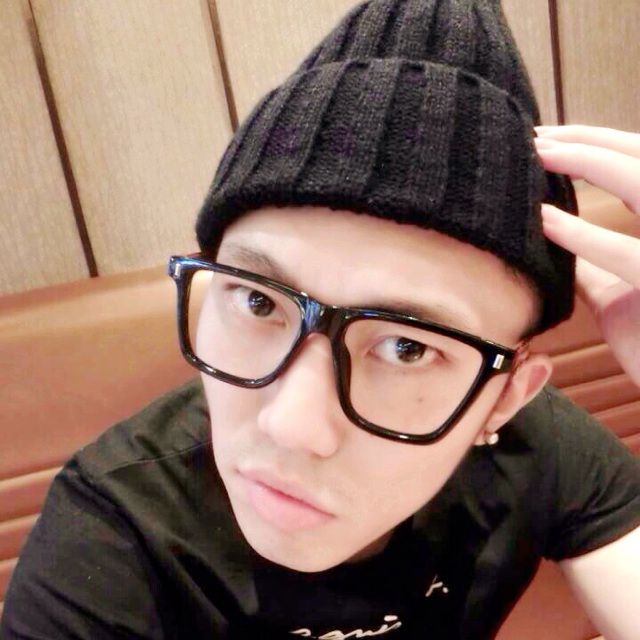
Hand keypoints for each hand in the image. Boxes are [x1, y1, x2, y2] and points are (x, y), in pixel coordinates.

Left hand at [533, 124, 639, 386]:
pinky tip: (543, 221)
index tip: (548, 138)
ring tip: (539, 154)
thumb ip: (594, 264)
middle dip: (588, 140)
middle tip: (533, 137)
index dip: (597, 144)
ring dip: (589, 161)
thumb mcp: (622, 293)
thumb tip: (553, 234)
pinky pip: (627, 255)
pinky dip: (582, 235)